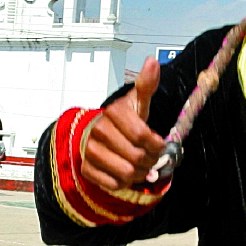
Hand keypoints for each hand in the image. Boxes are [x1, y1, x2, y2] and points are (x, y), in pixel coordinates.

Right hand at [82, 58, 164, 190]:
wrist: (100, 134)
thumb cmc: (124, 120)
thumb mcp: (138, 102)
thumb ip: (146, 85)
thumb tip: (152, 61)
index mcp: (113, 112)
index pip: (142, 136)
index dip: (156, 145)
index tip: (159, 145)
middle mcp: (98, 130)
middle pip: (136, 157)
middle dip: (150, 161)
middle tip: (151, 158)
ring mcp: (89, 150)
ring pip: (126, 173)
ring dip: (140, 173)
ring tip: (141, 166)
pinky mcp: (86, 168)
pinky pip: (113, 184)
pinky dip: (124, 182)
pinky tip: (126, 173)